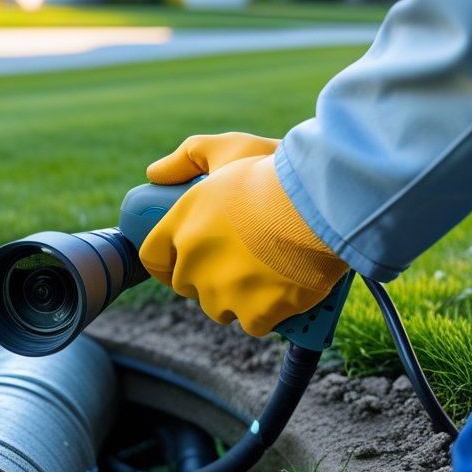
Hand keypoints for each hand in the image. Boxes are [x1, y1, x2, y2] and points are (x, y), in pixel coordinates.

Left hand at [139, 133, 347, 336]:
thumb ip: (186, 157)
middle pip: (187, 285)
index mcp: (181, 226)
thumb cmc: (273, 173)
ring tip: (263, 274)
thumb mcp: (228, 148)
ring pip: (220, 308)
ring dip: (236, 297)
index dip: (166, 261)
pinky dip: (268, 311)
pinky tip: (282, 292)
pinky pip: (254, 322)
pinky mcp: (255, 314)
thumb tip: (155, 174)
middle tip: (236, 261)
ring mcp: (222, 293)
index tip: (179, 261)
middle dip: (206, 277)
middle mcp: (193, 264)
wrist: (318, 203)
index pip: (153, 257)